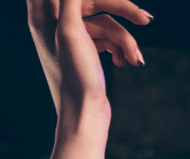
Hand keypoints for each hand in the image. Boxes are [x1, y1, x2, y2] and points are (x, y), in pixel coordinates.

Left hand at [28, 0, 150, 111]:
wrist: (85, 115)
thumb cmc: (75, 77)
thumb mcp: (72, 32)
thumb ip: (71, 1)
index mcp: (43, 15)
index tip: (114, 2)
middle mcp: (54, 23)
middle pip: (92, 2)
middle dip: (121, 11)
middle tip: (146, 19)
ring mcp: (72, 36)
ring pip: (105, 22)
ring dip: (124, 39)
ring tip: (135, 59)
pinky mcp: (86, 49)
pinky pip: (108, 37)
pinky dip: (121, 48)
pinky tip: (126, 62)